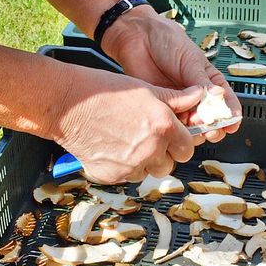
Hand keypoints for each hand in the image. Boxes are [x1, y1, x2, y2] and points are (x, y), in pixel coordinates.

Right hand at [47, 64, 203, 183]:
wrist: (67, 104)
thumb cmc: (102, 92)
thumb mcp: (145, 89)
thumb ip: (176, 98)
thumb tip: (198, 96)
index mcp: (163, 126)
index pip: (188, 147)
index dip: (181, 142)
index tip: (174, 137)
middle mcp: (150, 149)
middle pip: (171, 164)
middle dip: (164, 154)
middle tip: (149, 138)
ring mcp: (131, 165)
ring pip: (149, 172)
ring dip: (144, 161)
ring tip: (128, 140)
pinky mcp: (112, 176)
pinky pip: (127, 177)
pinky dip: (123, 167)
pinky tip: (113, 147)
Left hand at [102, 6, 241, 142]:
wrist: (139, 38)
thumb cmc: (168, 42)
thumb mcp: (191, 61)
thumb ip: (203, 82)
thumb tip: (219, 96)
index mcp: (209, 81)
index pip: (226, 101)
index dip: (231, 114)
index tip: (232, 122)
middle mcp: (196, 95)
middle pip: (211, 118)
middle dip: (213, 125)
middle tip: (212, 127)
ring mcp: (181, 102)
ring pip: (193, 124)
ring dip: (195, 128)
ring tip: (194, 122)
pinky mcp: (165, 106)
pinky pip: (174, 122)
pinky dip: (178, 126)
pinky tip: (179, 122)